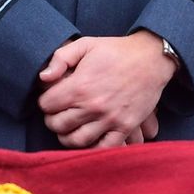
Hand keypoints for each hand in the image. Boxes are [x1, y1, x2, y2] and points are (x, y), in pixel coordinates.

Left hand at [35, 32, 175, 148]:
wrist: (150, 59)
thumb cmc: (114, 51)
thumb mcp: (84, 45)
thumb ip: (60, 59)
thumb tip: (42, 78)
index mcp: (79, 86)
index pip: (47, 105)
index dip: (45, 101)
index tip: (50, 98)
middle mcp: (93, 106)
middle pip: (58, 125)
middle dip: (52, 120)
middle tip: (57, 114)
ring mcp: (110, 119)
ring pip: (77, 141)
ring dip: (67, 136)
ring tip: (68, 128)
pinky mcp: (125, 127)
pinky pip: (104, 148)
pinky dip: (92, 148)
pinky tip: (88, 139)